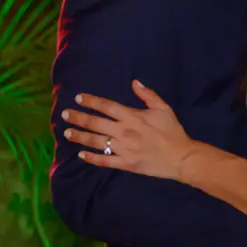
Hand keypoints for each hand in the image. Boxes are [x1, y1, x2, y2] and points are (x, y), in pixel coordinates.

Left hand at [62, 81, 200, 181]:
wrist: (181, 157)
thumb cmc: (173, 130)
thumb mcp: (163, 108)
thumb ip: (148, 95)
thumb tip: (134, 82)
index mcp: (132, 117)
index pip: (107, 106)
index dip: (91, 101)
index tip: (78, 98)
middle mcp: (124, 132)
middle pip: (96, 123)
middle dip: (78, 118)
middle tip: (64, 114)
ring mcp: (124, 149)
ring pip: (96, 142)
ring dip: (80, 136)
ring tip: (67, 133)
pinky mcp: (126, 164)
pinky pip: (105, 160)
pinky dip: (92, 158)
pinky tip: (81, 154)